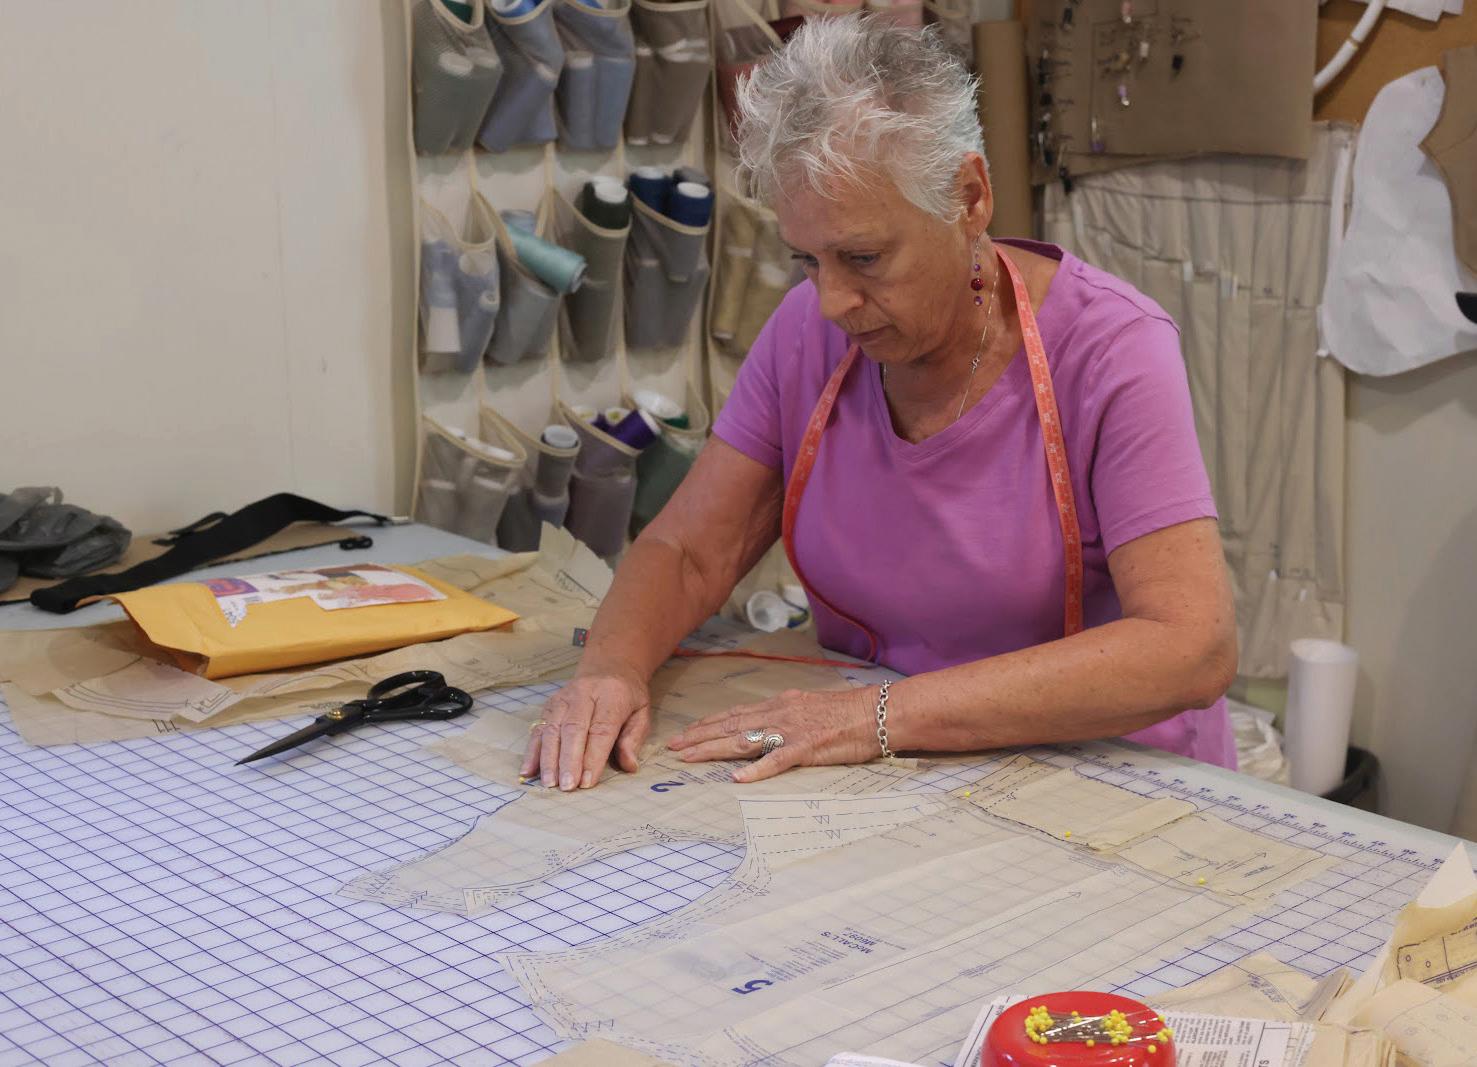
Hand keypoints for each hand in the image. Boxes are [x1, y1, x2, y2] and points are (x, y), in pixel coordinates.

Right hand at [521, 670, 651, 790]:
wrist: (609, 665)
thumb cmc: (627, 695)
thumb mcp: (642, 712)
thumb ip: (634, 738)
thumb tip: (629, 766)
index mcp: (611, 695)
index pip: (601, 729)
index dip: (593, 757)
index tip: (587, 782)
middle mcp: (583, 693)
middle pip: (573, 729)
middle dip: (569, 760)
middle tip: (567, 787)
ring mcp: (563, 699)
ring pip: (552, 729)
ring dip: (548, 759)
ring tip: (549, 784)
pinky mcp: (549, 705)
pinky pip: (538, 729)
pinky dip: (532, 751)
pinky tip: (529, 771)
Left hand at [666, 687, 876, 782]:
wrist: (877, 713)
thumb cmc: (848, 714)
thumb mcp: (809, 709)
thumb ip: (786, 717)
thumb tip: (767, 726)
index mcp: (780, 706)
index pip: (735, 714)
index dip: (708, 724)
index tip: (685, 733)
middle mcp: (779, 714)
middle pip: (730, 726)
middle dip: (699, 736)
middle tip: (673, 747)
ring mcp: (791, 730)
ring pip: (743, 739)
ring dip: (713, 749)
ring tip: (689, 758)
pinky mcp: (807, 747)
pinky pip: (777, 760)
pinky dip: (756, 770)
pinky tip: (737, 778)